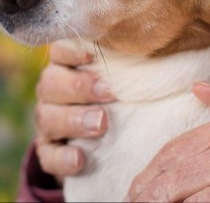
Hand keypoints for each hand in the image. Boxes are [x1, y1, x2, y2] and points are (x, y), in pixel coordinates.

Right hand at [34, 40, 115, 179]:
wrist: (106, 141)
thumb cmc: (119, 96)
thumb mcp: (122, 78)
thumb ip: (129, 65)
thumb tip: (162, 50)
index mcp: (67, 65)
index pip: (60, 50)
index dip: (72, 51)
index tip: (92, 55)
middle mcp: (52, 90)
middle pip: (51, 83)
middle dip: (80, 87)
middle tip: (110, 93)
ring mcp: (47, 120)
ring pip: (47, 117)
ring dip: (74, 121)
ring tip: (101, 124)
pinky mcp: (47, 150)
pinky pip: (48, 154)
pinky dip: (63, 157)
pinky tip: (80, 159)